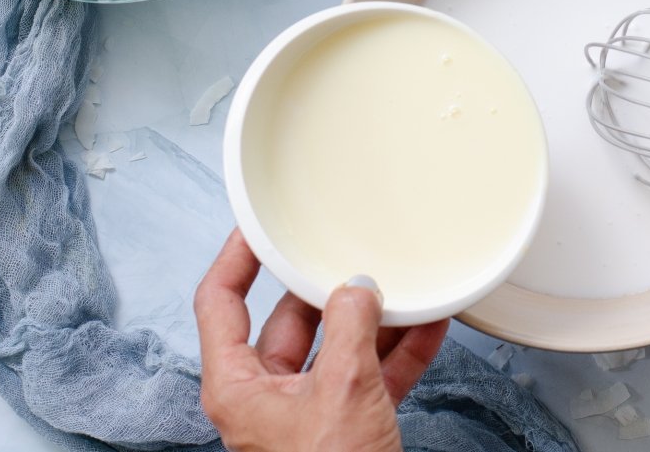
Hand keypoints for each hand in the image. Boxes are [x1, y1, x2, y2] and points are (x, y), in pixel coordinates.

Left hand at [194, 229, 448, 451]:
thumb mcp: (342, 390)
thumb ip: (350, 328)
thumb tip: (358, 288)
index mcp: (238, 386)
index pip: (220, 301)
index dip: (236, 256)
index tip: (259, 223)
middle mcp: (267, 396)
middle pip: (289, 319)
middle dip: (327, 287)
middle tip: (351, 251)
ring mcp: (308, 412)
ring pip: (337, 345)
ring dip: (373, 318)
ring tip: (403, 284)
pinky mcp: (346, 426)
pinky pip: (372, 375)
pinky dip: (400, 351)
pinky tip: (428, 324)